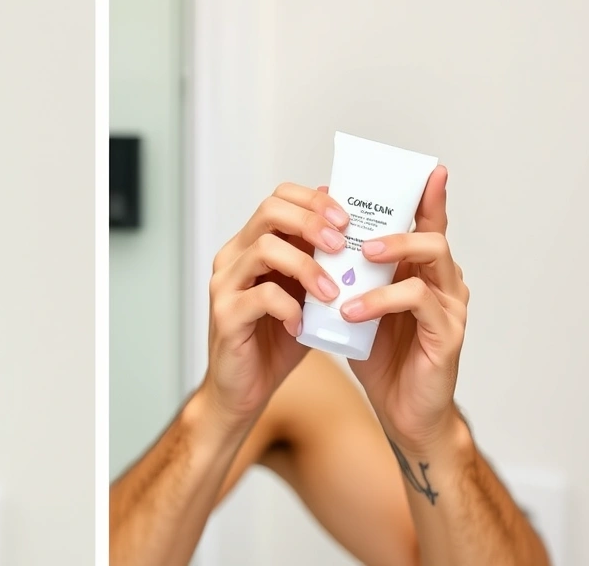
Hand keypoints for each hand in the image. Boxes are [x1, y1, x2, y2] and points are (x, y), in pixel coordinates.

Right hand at [204, 183, 349, 429]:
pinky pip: (261, 297)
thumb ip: (323, 265)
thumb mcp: (305, 296)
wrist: (243, 391)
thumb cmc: (276, 342)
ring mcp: (225, 285)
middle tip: (342, 244)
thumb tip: (363, 235)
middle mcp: (233, 257)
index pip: (279, 198)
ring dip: (307, 266)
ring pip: (266, 249)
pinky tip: (302, 325)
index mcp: (251, 245)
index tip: (347, 220)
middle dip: (313, 221)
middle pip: (270, 211)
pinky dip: (290, 308)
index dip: (315, 201)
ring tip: (331, 292)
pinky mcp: (225, 315)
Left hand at [341, 166, 469, 451]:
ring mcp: (450, 308)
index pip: (428, 226)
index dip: (428, 196)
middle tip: (355, 229)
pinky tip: (350, 311)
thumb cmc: (380, 357)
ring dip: (388, 254)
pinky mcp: (447, 336)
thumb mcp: (358, 306)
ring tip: (353, 260)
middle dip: (394, 223)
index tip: (426, 169)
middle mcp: (444, 284)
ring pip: (432, 259)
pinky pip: (417, 303)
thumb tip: (317, 234)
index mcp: (423, 273)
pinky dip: (380, 300)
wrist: (402, 412)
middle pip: (433, 234)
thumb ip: (347, 273)